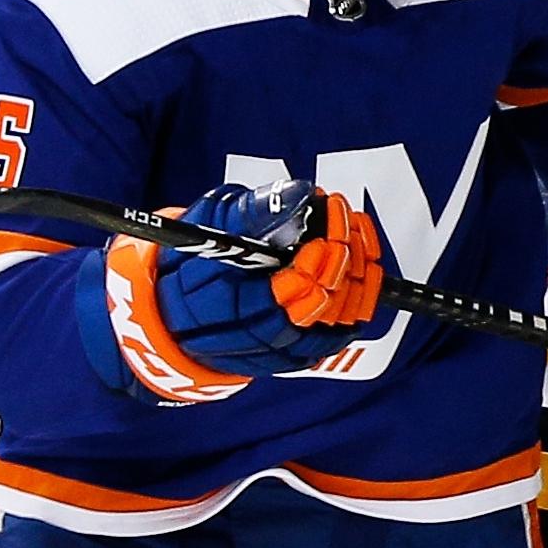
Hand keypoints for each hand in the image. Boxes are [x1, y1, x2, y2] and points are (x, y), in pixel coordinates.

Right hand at [152, 180, 383, 375]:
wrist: (180, 314)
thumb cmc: (195, 263)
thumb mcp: (211, 225)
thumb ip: (254, 211)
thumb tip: (300, 194)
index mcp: (229, 304)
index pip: (290, 290)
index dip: (316, 257)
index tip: (327, 222)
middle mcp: (259, 335)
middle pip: (321, 304)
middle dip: (341, 258)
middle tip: (347, 222)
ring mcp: (283, 350)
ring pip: (337, 319)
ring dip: (357, 274)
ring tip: (358, 236)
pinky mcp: (300, 354)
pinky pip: (342, 332)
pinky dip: (360, 299)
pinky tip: (366, 266)